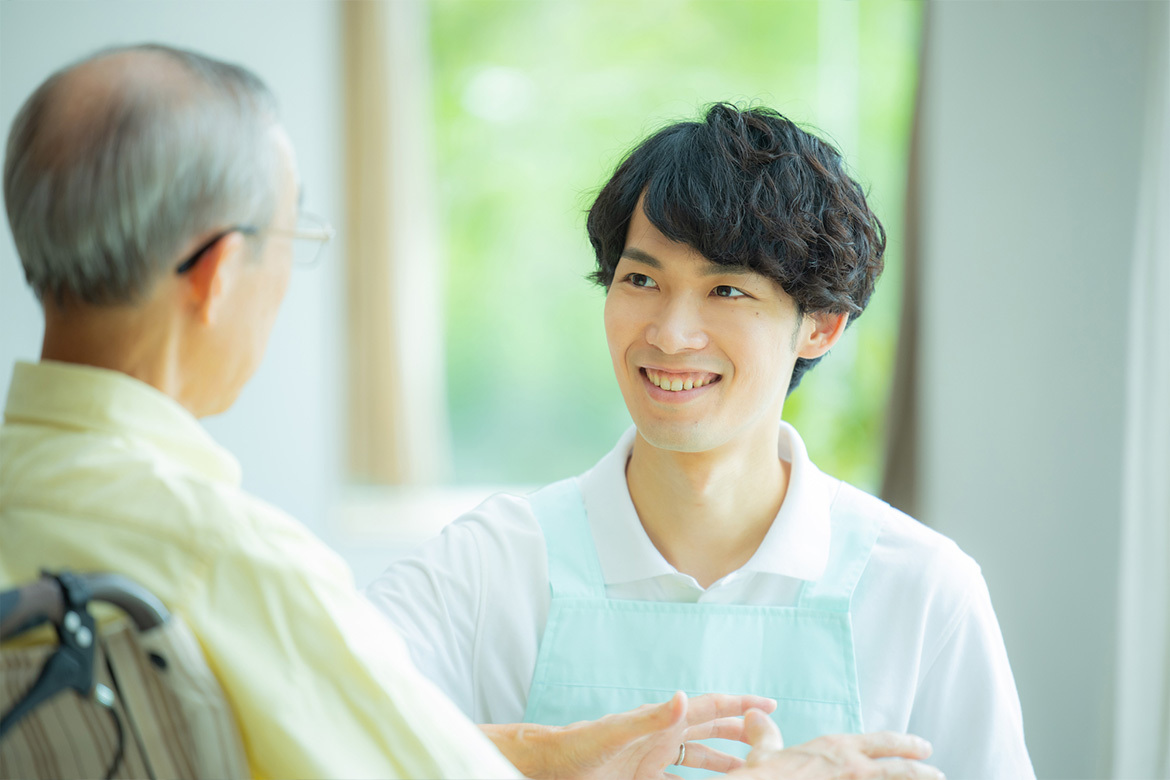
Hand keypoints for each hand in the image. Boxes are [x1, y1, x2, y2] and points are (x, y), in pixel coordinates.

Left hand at [485, 691, 776, 779]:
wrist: (552, 766)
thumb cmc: (579, 746)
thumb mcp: (617, 732)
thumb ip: (651, 717)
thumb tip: (684, 697)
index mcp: (661, 721)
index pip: (708, 708)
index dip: (739, 704)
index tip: (768, 705)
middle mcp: (661, 736)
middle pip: (710, 731)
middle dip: (738, 732)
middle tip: (769, 738)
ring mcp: (653, 758)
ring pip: (699, 759)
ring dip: (723, 763)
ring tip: (747, 770)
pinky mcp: (644, 779)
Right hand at [727, 710, 943, 779]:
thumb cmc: (765, 776)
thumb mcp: (764, 753)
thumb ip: (764, 734)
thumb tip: (755, 714)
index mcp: (836, 749)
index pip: (881, 743)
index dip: (904, 744)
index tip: (922, 747)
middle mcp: (853, 767)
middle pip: (900, 768)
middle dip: (922, 770)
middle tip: (938, 771)